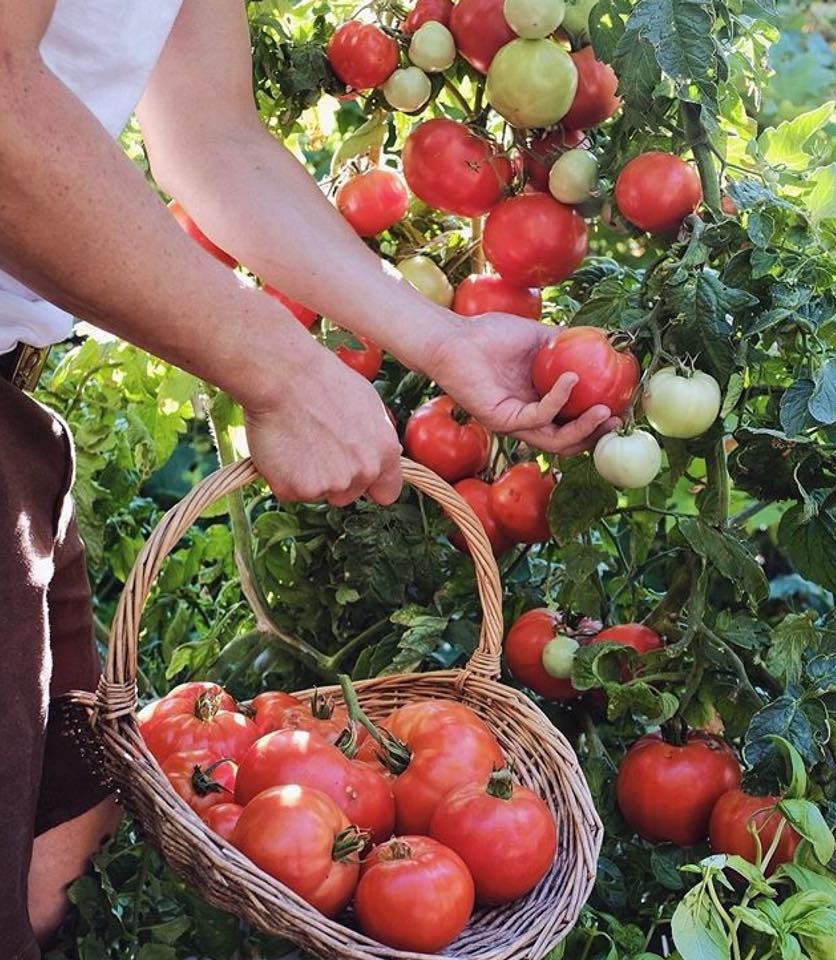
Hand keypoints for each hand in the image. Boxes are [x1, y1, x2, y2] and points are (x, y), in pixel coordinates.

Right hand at [243, 347, 401, 505]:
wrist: (284, 376)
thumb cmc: (324, 381)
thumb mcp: (369, 404)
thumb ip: (377, 438)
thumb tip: (378, 452)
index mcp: (385, 452)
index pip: (388, 493)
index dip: (371, 486)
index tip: (357, 477)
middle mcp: (363, 472)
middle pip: (349, 495)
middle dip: (335, 479)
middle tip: (317, 447)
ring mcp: (330, 484)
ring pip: (319, 493)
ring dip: (309, 478)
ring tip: (299, 442)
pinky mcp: (296, 489)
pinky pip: (292, 492)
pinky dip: (284, 477)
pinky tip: (283, 448)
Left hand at [425, 313, 621, 454]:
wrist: (456, 337)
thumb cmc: (491, 336)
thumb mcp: (540, 337)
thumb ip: (569, 342)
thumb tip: (605, 336)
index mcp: (540, 403)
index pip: (573, 423)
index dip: (599, 421)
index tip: (624, 407)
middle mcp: (529, 419)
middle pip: (569, 442)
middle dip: (596, 435)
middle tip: (617, 420)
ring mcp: (515, 422)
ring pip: (555, 441)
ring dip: (583, 428)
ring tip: (603, 411)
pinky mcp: (501, 419)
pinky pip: (537, 417)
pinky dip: (557, 400)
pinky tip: (570, 379)